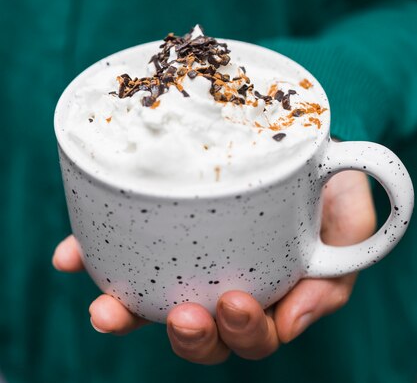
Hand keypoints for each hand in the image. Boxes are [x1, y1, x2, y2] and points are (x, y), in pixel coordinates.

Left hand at [52, 169, 375, 362]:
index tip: (234, 301)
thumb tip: (294, 319)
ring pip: (153, 305)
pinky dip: (93, 260)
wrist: (300, 137)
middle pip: (201, 333)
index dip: (242, 332)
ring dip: (126, 314)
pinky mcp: (158, 229)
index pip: (252, 334)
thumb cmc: (327, 182)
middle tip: (182, 315)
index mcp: (270, 291)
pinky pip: (122, 253)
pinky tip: (70, 256)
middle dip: (187, 335)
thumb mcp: (348, 221)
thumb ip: (337, 267)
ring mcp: (187, 260)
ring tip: (106, 308)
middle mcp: (224, 283)